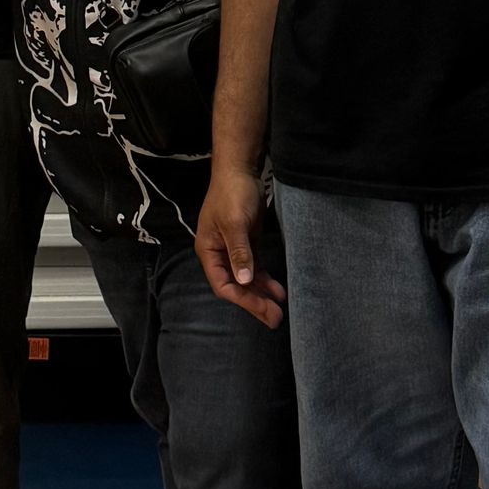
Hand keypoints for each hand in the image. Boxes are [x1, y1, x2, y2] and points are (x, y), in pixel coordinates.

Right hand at [195, 166, 286, 326]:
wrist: (240, 170)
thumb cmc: (233, 194)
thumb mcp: (235, 223)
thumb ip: (240, 253)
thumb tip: (244, 281)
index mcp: (209, 251)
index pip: (223, 284)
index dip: (242, 299)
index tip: (262, 308)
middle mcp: (219, 254)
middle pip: (236, 286)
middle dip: (254, 302)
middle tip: (275, 319)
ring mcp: (234, 250)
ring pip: (247, 279)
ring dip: (262, 294)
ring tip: (279, 309)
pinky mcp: (247, 243)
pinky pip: (255, 268)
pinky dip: (265, 279)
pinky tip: (278, 289)